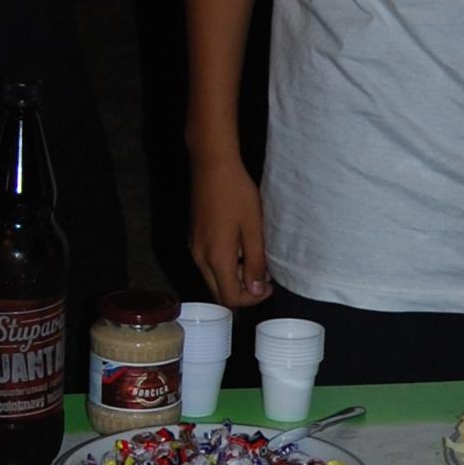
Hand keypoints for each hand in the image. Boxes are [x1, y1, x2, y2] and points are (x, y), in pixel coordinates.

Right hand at [189, 154, 270, 306]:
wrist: (212, 166)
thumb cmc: (236, 194)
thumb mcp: (253, 229)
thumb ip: (255, 262)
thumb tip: (255, 290)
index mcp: (216, 258)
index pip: (230, 297)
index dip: (252, 299)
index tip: (269, 285)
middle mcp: (200, 258)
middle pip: (219, 292)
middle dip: (242, 291)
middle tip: (263, 276)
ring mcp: (195, 248)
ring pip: (213, 278)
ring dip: (234, 278)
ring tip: (255, 259)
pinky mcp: (194, 238)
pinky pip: (209, 263)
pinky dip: (225, 266)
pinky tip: (241, 247)